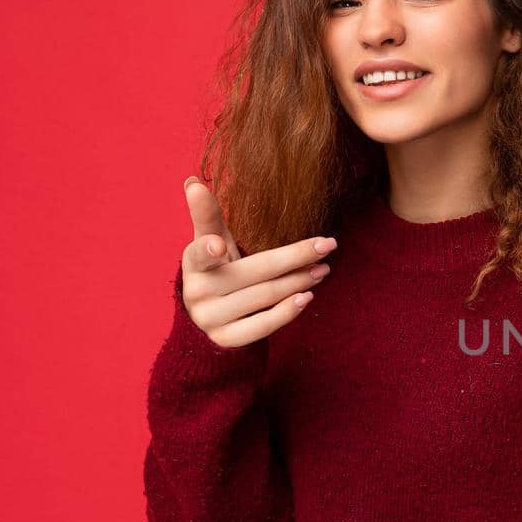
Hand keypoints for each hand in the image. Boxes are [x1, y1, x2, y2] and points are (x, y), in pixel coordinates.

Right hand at [179, 176, 336, 348]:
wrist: (209, 320)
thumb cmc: (218, 272)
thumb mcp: (212, 244)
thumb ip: (209, 217)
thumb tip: (192, 182)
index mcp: (194, 262)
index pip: (200, 251)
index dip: (208, 248)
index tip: (217, 245)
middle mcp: (197, 290)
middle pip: (255, 270)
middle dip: (295, 256)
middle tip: (328, 245)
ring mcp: (210, 317)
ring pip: (264, 296)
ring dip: (299, 281)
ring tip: (323, 269)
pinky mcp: (226, 339)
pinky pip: (262, 326)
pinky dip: (286, 312)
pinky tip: (307, 297)